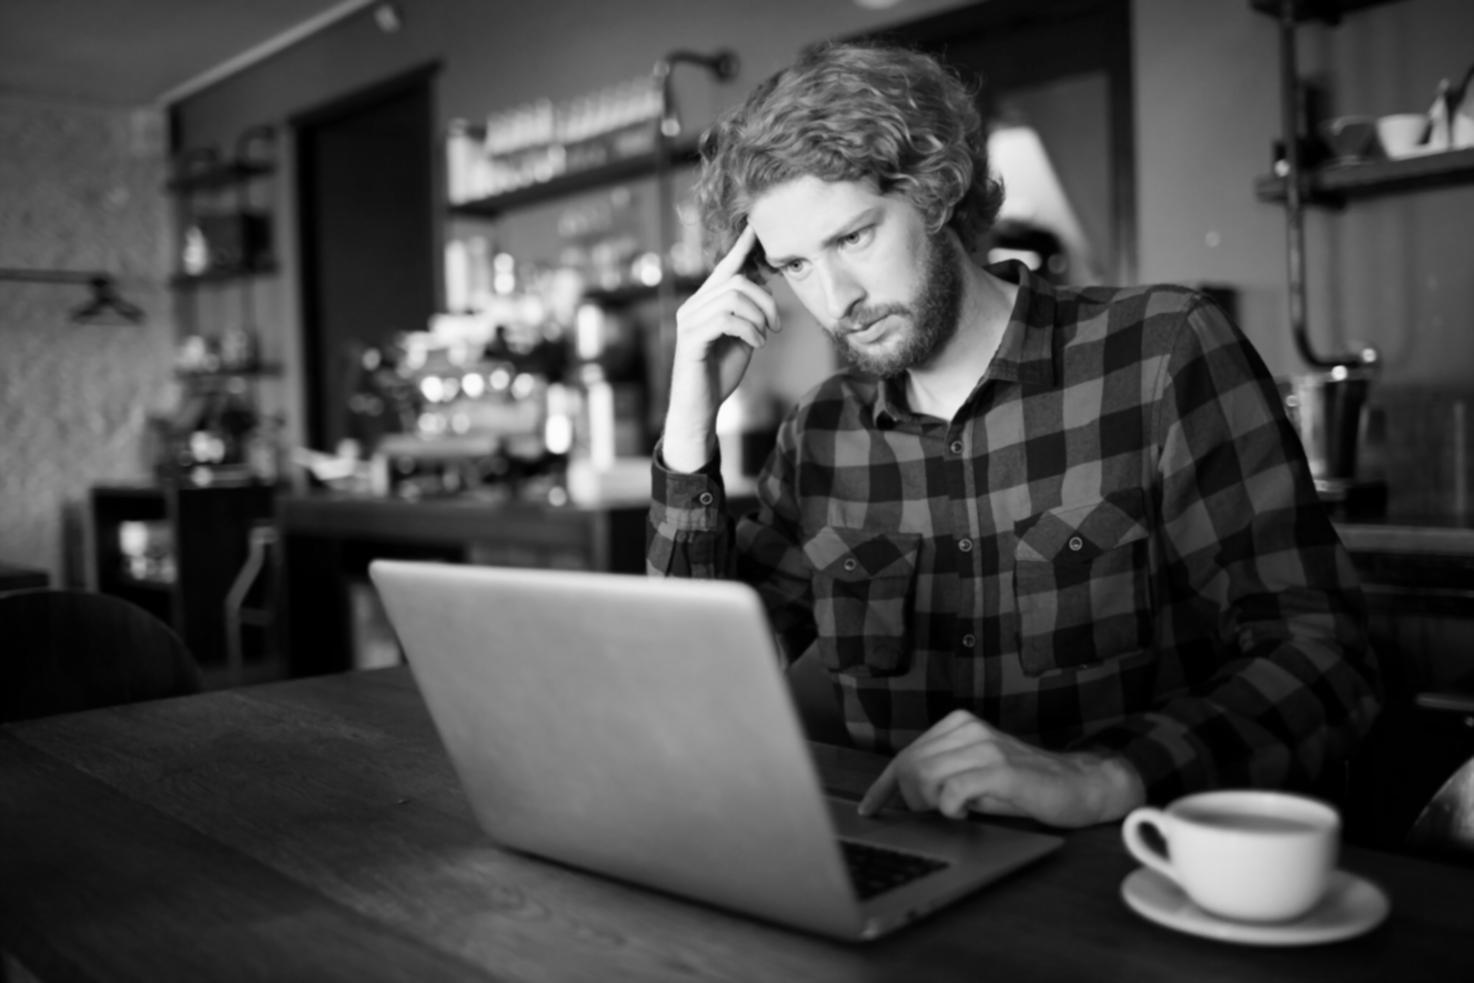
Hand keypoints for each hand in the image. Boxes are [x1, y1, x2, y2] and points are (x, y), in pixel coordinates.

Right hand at [662, 225, 779, 471]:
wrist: (700, 409)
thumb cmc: (720, 373)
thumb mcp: (743, 336)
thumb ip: (749, 310)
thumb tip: (764, 281)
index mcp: (704, 303)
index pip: (725, 268)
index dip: (742, 248)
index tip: (756, 228)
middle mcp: (692, 306)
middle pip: (738, 281)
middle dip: (767, 301)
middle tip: (776, 326)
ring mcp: (688, 321)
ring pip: (734, 298)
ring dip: (759, 318)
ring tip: (764, 338)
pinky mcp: (690, 339)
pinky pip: (726, 319)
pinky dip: (750, 331)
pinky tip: (756, 345)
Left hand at [856, 710, 1144, 827]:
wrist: (1079, 786)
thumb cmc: (1025, 785)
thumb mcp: (976, 775)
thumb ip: (943, 776)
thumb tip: (903, 797)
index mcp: (959, 725)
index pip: (906, 754)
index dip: (883, 786)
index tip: (869, 809)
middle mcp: (969, 729)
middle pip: (909, 766)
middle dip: (909, 799)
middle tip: (930, 815)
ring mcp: (986, 746)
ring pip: (925, 776)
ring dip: (929, 804)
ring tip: (952, 812)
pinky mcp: (1002, 769)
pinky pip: (953, 791)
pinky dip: (950, 809)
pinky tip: (966, 814)